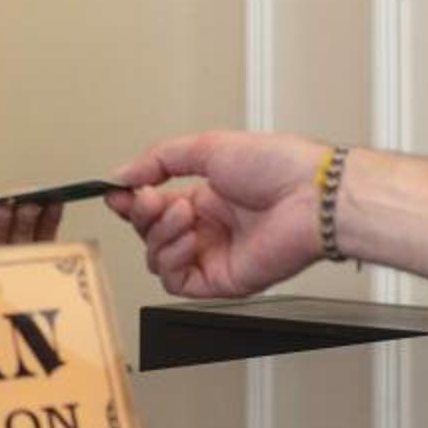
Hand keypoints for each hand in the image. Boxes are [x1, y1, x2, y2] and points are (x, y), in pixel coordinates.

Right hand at [106, 130, 328, 299]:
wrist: (312, 196)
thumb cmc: (280, 167)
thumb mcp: (208, 147)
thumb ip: (160, 159)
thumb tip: (122, 174)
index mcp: (208, 197)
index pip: (154, 207)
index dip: (131, 201)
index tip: (116, 191)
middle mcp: (210, 228)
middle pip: (150, 232)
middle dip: (143, 214)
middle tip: (151, 198)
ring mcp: (215, 255)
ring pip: (157, 258)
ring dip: (159, 234)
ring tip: (182, 213)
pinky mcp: (222, 280)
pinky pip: (176, 280)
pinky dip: (171, 259)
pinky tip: (189, 237)